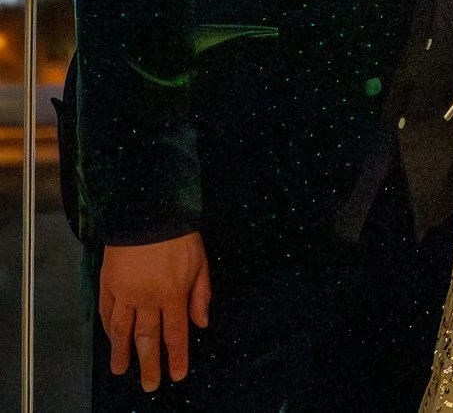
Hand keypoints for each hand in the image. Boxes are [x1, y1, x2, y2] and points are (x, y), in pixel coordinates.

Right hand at [100, 232, 210, 390]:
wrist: (148, 212)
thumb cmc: (179, 235)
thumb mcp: (201, 263)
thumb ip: (201, 295)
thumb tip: (202, 323)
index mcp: (173, 294)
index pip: (176, 334)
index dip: (177, 357)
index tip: (176, 375)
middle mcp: (147, 298)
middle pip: (147, 339)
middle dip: (149, 364)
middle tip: (148, 385)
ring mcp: (125, 293)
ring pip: (121, 330)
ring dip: (122, 352)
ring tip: (121, 370)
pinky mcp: (108, 284)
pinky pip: (106, 312)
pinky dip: (108, 329)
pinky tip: (110, 339)